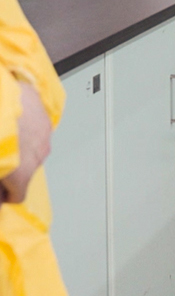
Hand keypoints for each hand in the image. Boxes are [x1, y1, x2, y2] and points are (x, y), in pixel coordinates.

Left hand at [3, 82, 50, 203]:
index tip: (0, 188)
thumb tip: (1, 191)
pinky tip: (11, 121)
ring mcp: (44, 135)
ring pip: (31, 148)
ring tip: (3, 136)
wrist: (4, 102)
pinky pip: (36, 129)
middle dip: (12, 167)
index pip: (17, 196)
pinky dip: (25, 128)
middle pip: (25, 170)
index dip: (4, 194)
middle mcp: (38, 157)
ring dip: (19, 146)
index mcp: (22, 174)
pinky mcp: (45, 116)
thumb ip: (1, 180)